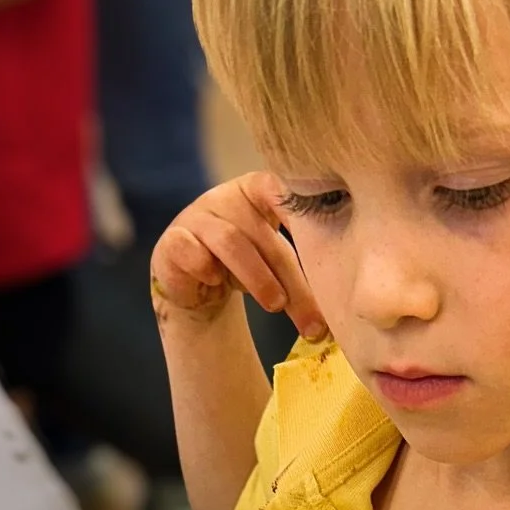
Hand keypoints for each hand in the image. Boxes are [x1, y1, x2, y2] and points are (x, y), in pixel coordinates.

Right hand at [151, 173, 326, 340]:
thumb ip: (301, 271)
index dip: (299, 203)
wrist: (197, 289)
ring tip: (275, 306)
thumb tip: (337, 315)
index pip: (280, 189)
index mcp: (256, 191)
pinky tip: (216, 284)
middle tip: (312, 319)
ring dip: (257, 277)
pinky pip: (190, 250)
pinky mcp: (172, 240)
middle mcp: (225, 198)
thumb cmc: (246, 270)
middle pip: (264, 235)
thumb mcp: (276, 264)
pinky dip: (206, 269)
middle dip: (292, 279)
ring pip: (231, 241)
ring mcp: (196, 216)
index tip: (324, 226)